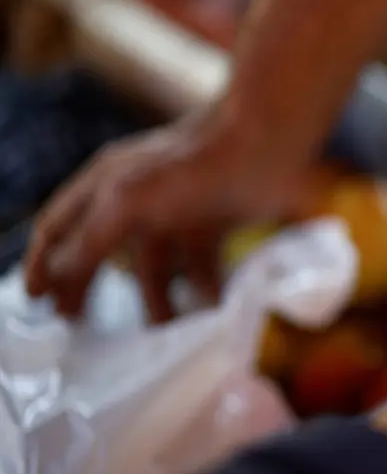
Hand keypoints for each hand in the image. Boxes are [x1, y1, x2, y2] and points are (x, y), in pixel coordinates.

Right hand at [24, 110, 313, 321]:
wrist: (261, 146)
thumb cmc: (188, 167)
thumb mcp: (125, 202)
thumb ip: (90, 240)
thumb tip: (62, 275)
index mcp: (106, 185)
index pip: (60, 227)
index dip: (44, 263)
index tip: (38, 301)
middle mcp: (137, 198)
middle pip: (104, 253)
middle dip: (95, 288)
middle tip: (85, 326)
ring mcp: (177, 213)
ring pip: (157, 267)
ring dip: (158, 298)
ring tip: (161, 327)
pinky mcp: (215, 225)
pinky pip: (200, 267)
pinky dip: (202, 290)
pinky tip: (207, 310)